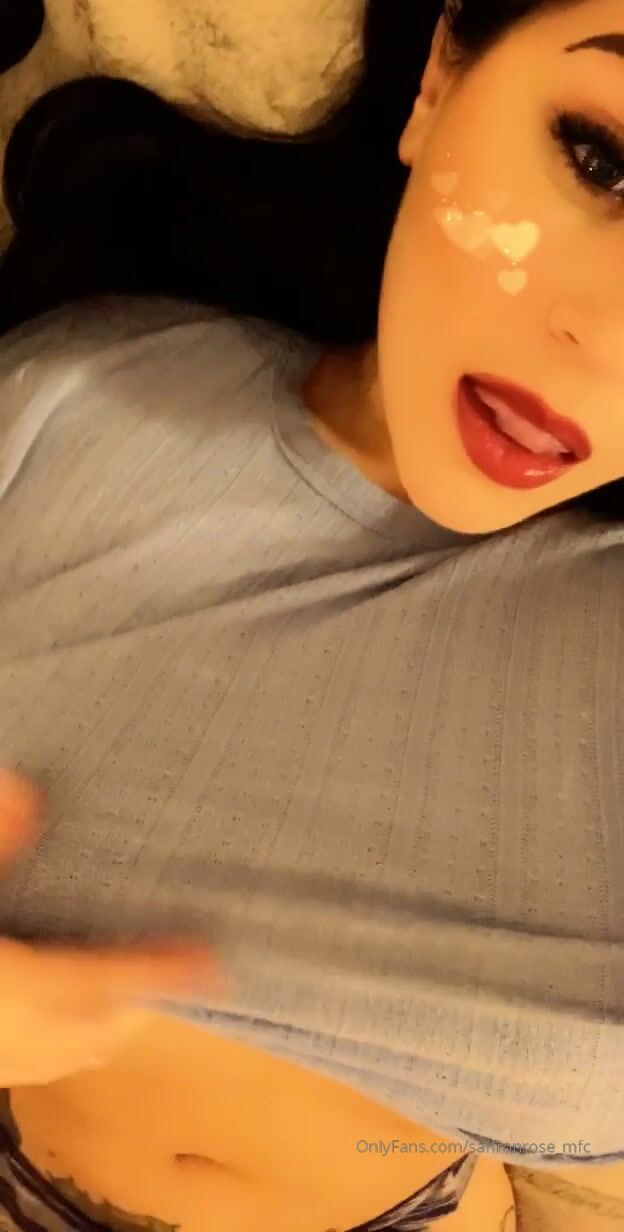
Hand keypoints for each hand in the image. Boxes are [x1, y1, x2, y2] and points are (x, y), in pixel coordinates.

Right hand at [0, 769, 223, 1085]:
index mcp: (18, 985)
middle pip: (102, 1026)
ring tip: (132, 984)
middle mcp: (20, 1033)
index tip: (214, 960)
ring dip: (111, 1020)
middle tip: (179, 965)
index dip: (164, 970)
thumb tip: (27, 789)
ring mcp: (2, 1058)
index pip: (109, 977)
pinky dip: (72, 1038)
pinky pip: (44, 1062)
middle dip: (143, 999)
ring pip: (75, 1050)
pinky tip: (64, 1014)